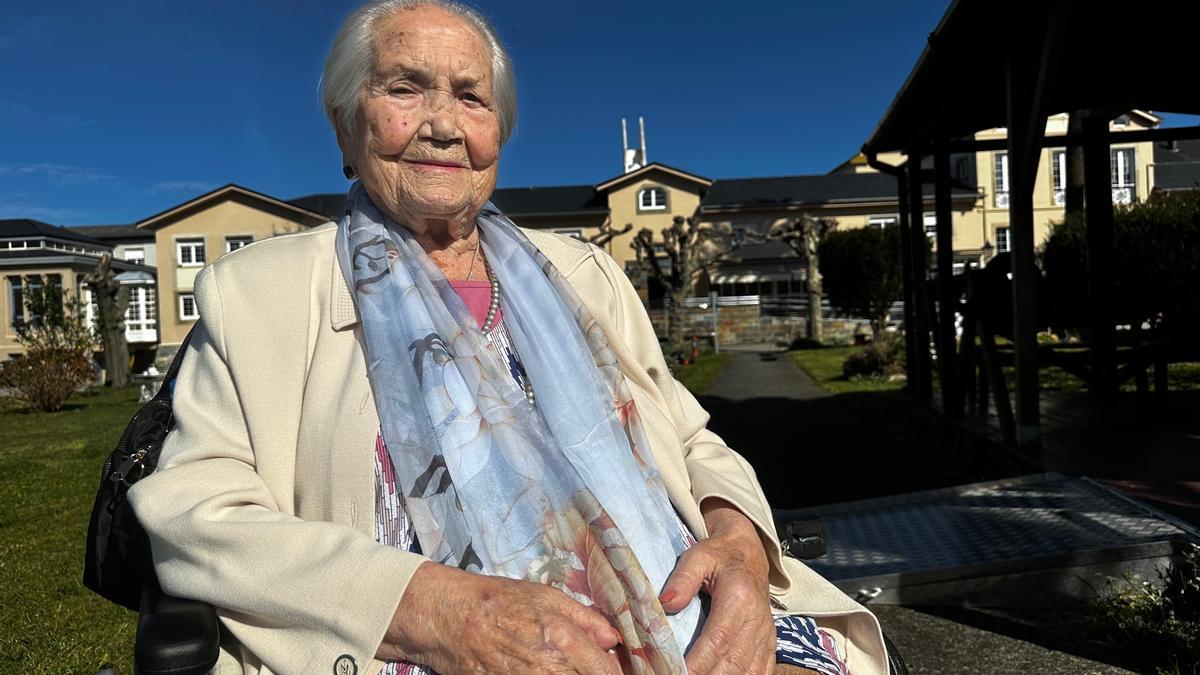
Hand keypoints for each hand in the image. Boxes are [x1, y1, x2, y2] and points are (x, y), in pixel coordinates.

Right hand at [377, 561, 622, 674]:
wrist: (450, 619)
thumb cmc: (498, 601)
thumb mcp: (546, 597)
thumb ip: (585, 618)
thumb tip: (613, 637)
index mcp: (563, 639)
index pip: (606, 671)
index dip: (616, 673)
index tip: (618, 670)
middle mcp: (549, 668)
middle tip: (594, 668)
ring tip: (563, 667)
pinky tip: (544, 671)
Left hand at [659, 499, 774, 674]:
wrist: (748, 553)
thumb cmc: (719, 555)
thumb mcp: (698, 556)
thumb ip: (682, 579)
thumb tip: (665, 603)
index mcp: (739, 597)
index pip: (719, 639)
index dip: (700, 662)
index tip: (679, 672)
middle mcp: (757, 620)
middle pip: (734, 663)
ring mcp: (766, 636)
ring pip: (749, 672)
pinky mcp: (769, 645)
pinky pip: (761, 672)